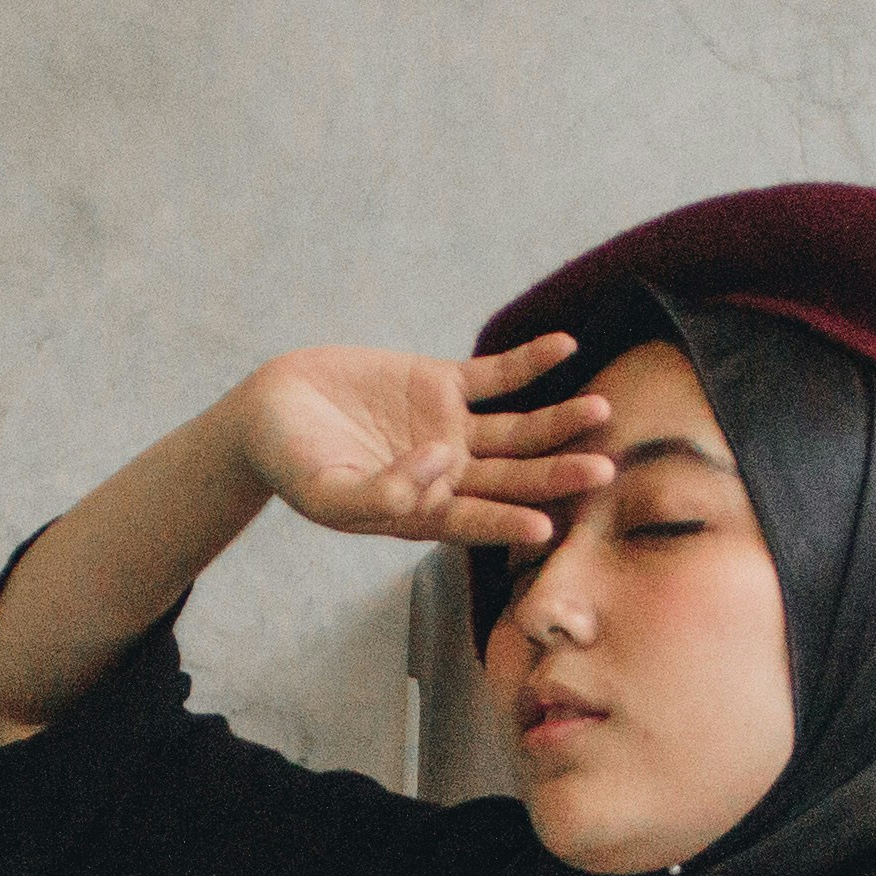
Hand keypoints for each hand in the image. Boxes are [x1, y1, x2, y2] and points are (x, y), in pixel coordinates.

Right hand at [234, 335, 615, 550]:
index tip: (547, 528)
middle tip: (603, 472)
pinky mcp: (443, 384)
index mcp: (423, 513)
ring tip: (600, 410)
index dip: (509, 524)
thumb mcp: (324, 492)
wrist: (271, 411)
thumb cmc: (291, 464)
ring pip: (517, 430)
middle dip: (557, 475)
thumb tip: (438, 465)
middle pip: (514, 478)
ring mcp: (451, 429)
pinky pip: (497, 374)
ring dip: (558, 421)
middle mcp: (449, 476)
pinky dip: (530, 362)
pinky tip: (565, 347)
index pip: (476, 522)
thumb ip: (379, 493)